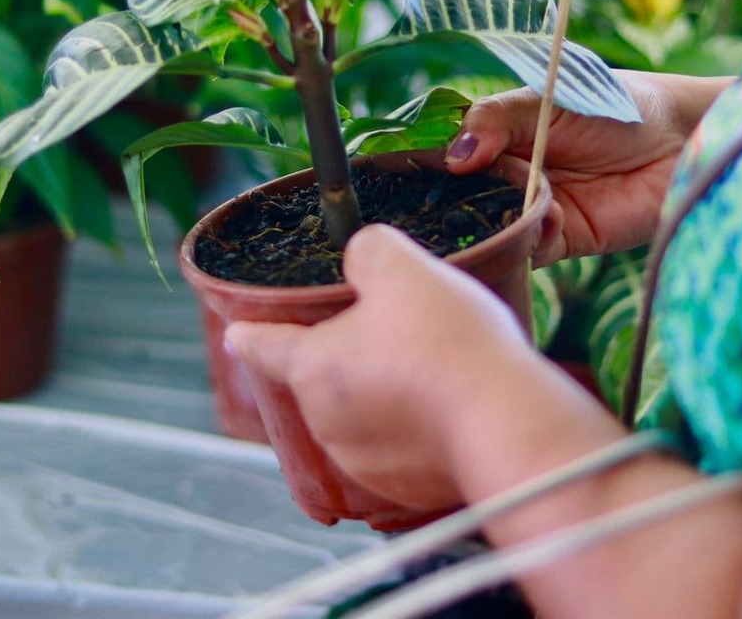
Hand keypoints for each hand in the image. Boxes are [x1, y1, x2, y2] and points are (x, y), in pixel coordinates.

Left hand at [224, 224, 558, 510]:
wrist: (505, 422)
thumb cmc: (447, 342)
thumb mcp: (401, 267)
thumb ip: (366, 250)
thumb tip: (360, 257)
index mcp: (313, 368)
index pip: (263, 346)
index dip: (250, 333)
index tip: (237, 333)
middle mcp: (327, 423)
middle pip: (326, 377)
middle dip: (353, 355)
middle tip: (402, 330)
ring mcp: (366, 464)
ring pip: (365, 415)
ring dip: (388, 394)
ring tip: (438, 368)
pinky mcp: (406, 490)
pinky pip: (403, 450)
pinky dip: (419, 429)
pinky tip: (453, 405)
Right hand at [445, 73, 727, 262]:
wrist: (677, 136)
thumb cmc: (612, 103)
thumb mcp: (547, 99)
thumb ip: (498, 118)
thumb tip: (456, 156)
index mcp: (497, 137)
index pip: (450, 157)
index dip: (431, 166)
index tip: (409, 173)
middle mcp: (507, 176)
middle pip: (462, 200)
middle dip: (454, 203)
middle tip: (446, 201)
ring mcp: (531, 210)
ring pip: (492, 228)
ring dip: (494, 222)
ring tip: (504, 205)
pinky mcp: (561, 239)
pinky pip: (530, 248)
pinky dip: (530, 238)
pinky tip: (549, 216)